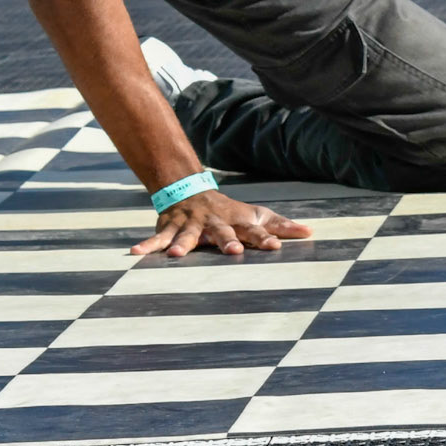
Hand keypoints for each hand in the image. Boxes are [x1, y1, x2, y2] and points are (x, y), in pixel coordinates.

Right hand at [131, 190, 313, 259]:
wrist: (189, 189)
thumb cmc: (229, 211)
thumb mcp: (255, 215)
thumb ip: (281, 226)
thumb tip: (310, 232)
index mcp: (237, 222)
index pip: (255, 231)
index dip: (266, 238)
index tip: (276, 247)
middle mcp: (214, 223)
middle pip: (223, 233)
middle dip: (227, 242)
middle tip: (234, 252)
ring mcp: (191, 225)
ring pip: (187, 236)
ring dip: (183, 244)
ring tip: (178, 255)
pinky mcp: (170, 228)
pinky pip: (157, 239)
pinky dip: (147, 246)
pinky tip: (135, 253)